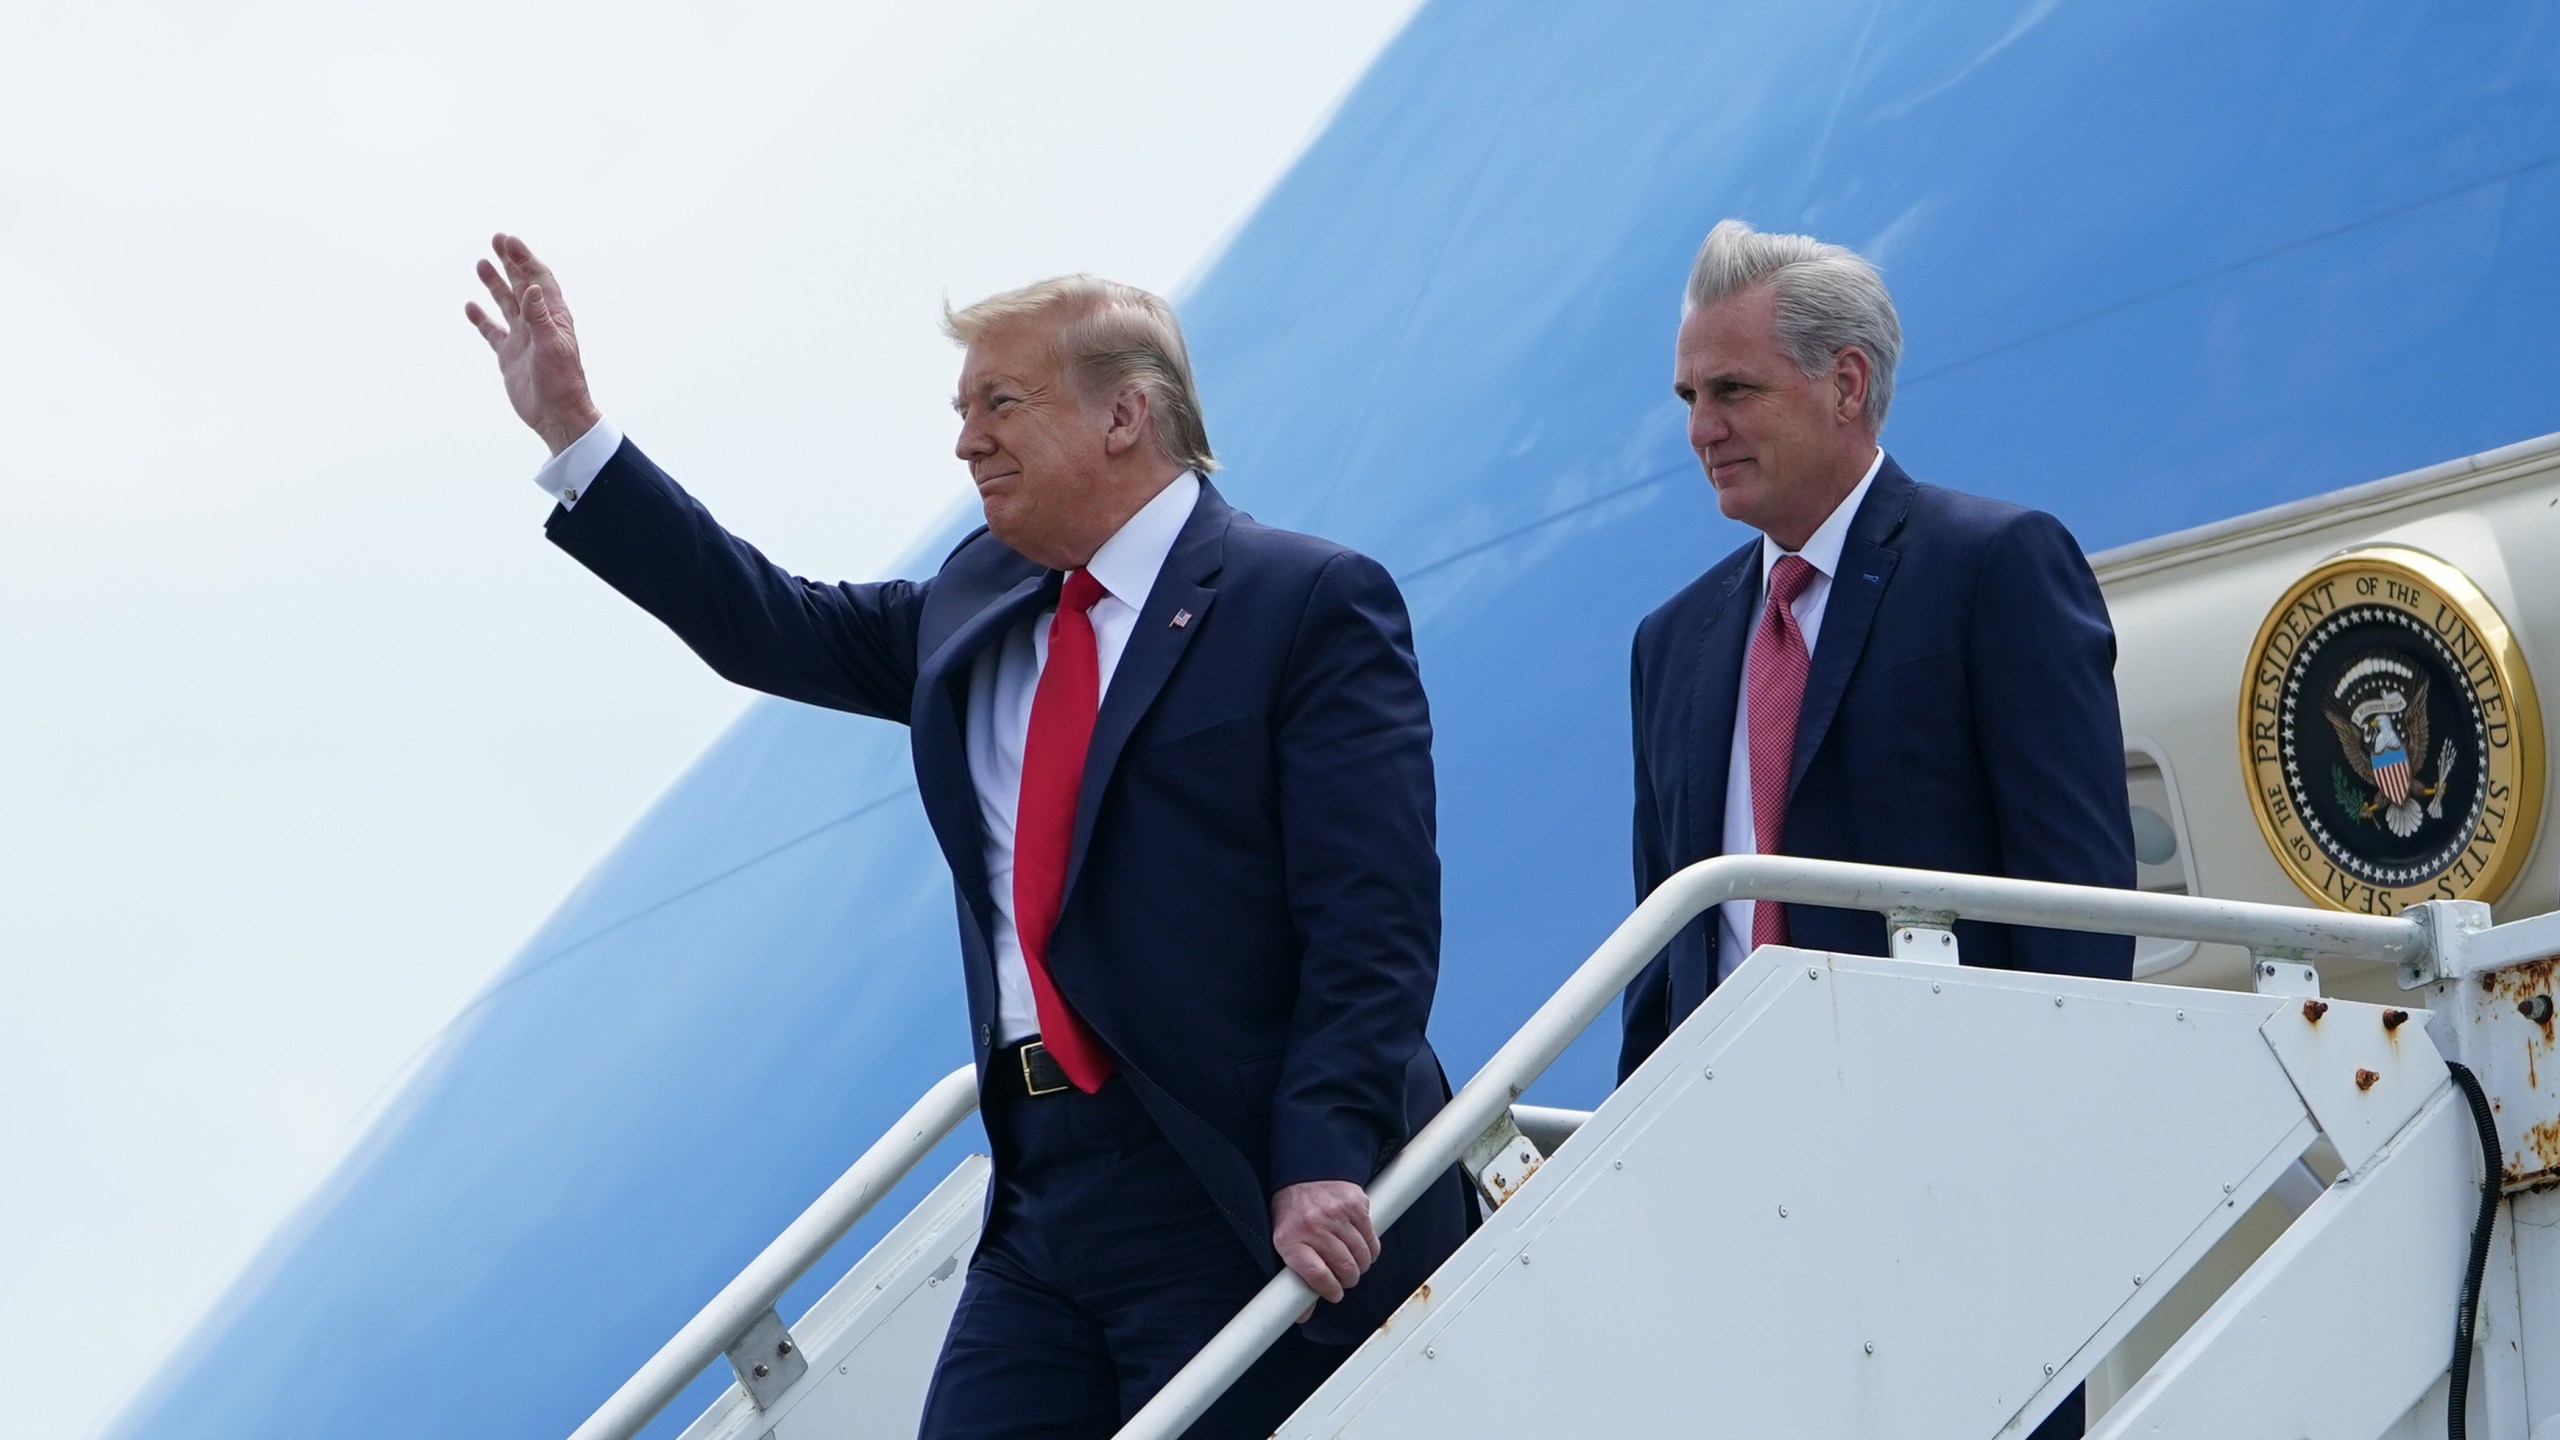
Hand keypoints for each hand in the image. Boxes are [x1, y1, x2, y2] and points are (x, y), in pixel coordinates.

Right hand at [464, 233, 602, 454]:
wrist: (557, 416)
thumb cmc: (562, 383)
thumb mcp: (552, 348)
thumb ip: (540, 318)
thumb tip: (530, 288)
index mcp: (554, 317)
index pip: (538, 279)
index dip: (525, 259)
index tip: (509, 241)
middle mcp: (538, 323)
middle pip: (521, 284)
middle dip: (510, 262)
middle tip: (496, 239)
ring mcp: (522, 338)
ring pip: (506, 303)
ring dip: (494, 283)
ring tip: (481, 263)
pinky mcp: (509, 355)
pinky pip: (492, 332)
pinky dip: (481, 319)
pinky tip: (470, 306)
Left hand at [1271, 1179, 1377, 1318]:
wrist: (1304, 1173)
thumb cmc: (1293, 1214)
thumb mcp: (1284, 1244)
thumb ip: (1295, 1279)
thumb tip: (1302, 1315)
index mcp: (1290, 1239)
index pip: (1316, 1274)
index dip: (1330, 1290)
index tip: (1335, 1295)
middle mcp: (1313, 1226)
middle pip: (1344, 1268)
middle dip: (1349, 1280)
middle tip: (1346, 1279)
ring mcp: (1336, 1214)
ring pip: (1361, 1256)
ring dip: (1361, 1266)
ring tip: (1354, 1264)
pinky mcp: (1355, 1205)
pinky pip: (1372, 1239)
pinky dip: (1371, 1249)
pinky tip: (1363, 1249)